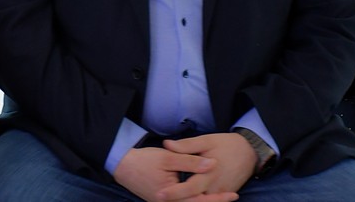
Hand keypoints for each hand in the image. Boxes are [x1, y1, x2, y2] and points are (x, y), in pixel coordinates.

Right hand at [113, 145, 235, 201]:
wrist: (121, 166)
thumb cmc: (144, 160)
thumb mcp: (169, 158)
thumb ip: (191, 162)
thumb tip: (213, 164)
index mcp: (173, 196)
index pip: (200, 200)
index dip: (218, 198)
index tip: (233, 194)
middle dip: (213, 201)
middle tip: (232, 196)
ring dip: (203, 200)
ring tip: (220, 195)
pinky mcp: (162, 200)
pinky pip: (182, 201)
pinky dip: (193, 198)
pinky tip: (202, 193)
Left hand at [157, 133, 256, 200]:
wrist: (250, 152)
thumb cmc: (226, 144)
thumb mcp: (206, 141)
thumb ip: (186, 145)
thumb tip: (167, 144)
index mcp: (209, 174)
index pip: (189, 188)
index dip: (174, 192)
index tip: (160, 193)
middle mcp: (215, 188)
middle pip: (195, 200)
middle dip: (177, 200)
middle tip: (159, 196)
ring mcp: (221, 193)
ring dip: (188, 200)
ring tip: (170, 198)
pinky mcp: (224, 194)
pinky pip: (209, 200)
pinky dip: (198, 200)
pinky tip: (185, 197)